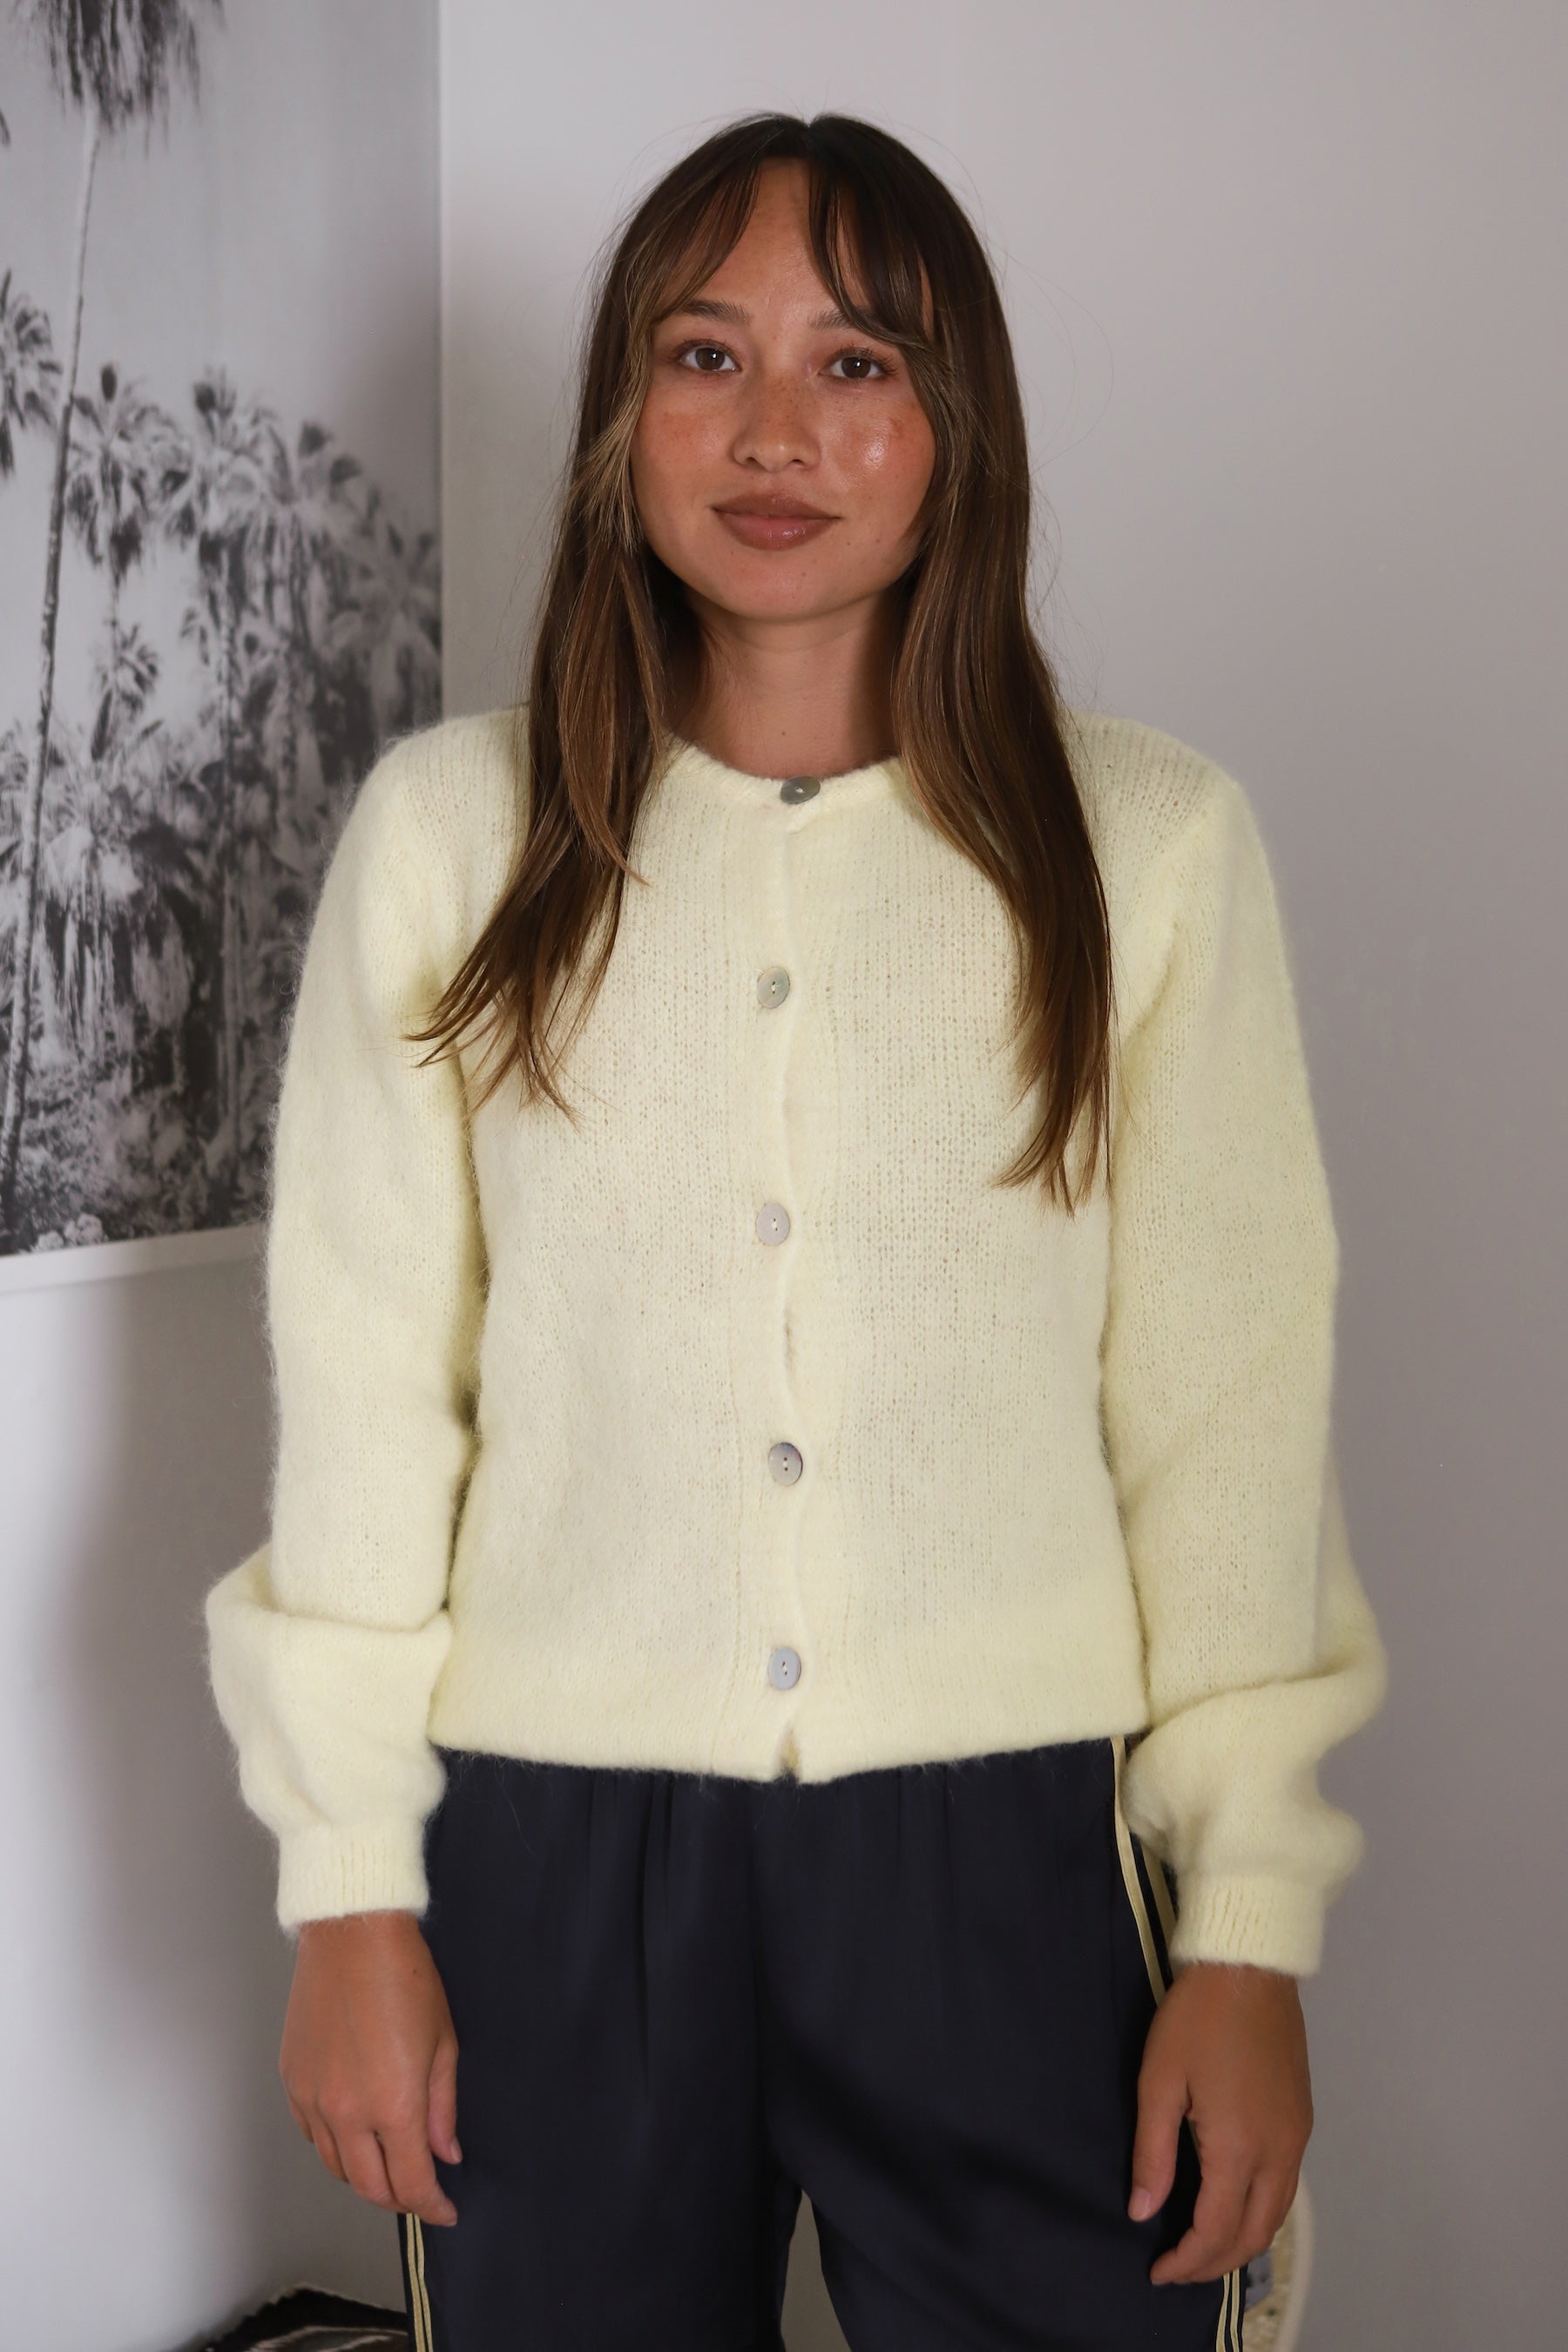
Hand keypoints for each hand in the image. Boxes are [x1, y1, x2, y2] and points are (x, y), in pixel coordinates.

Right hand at [280, 1909, 460, 2226]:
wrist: (352, 1935)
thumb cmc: (403, 1976)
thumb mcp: (443, 2042)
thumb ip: (443, 2107)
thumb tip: (446, 2150)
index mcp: (393, 2105)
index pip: (412, 2183)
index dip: (432, 2206)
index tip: (445, 2208)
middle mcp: (347, 2112)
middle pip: (370, 2187)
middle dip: (400, 2198)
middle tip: (420, 2191)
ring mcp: (313, 2100)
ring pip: (337, 2167)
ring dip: (365, 2175)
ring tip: (389, 2162)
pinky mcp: (292, 2082)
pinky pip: (312, 2136)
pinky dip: (335, 2146)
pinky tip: (354, 2132)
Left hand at [1128, 1960, 1311, 2285]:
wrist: (1249, 1968)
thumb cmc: (1197, 2018)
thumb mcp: (1159, 2081)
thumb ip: (1152, 2153)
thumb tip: (1143, 2211)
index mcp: (1239, 2148)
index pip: (1215, 2231)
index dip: (1187, 2261)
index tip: (1158, 2270)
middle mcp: (1279, 2152)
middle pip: (1254, 2235)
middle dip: (1215, 2263)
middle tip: (1178, 2267)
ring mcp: (1297, 2137)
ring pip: (1276, 2215)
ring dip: (1242, 2241)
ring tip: (1202, 2246)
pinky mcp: (1302, 2119)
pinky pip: (1285, 2186)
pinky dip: (1260, 2211)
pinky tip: (1232, 2203)